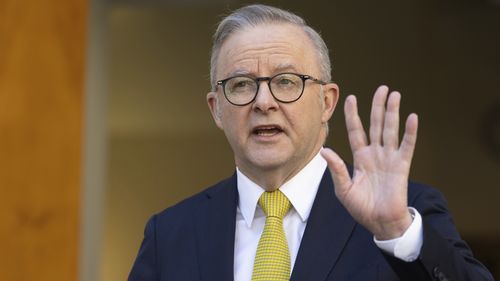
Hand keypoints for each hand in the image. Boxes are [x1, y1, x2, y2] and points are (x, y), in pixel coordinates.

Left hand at [321, 85, 417, 239]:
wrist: (380, 222)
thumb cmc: (361, 208)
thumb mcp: (343, 189)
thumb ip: (336, 169)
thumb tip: (325, 150)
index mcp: (360, 158)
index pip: (356, 131)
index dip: (353, 115)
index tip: (351, 97)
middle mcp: (375, 154)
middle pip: (376, 125)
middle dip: (378, 106)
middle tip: (382, 88)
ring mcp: (389, 158)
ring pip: (390, 130)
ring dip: (393, 112)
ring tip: (395, 94)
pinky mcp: (401, 166)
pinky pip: (406, 145)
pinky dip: (410, 132)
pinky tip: (412, 117)